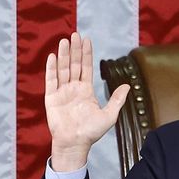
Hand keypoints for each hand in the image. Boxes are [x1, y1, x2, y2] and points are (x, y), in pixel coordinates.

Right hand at [45, 32, 130, 171]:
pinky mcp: (51, 98)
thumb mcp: (109, 115)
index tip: (87, 40)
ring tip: (64, 41)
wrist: (75, 143)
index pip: (86, 68)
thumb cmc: (91, 132)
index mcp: (86, 91)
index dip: (86, 54)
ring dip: (63, 55)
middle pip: (74, 65)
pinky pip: (51, 80)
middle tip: (75, 34)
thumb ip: (117, 99)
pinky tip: (53, 56)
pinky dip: (52, 68)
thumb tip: (128, 85)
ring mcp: (62, 92)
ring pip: (62, 69)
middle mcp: (73, 88)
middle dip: (74, 50)